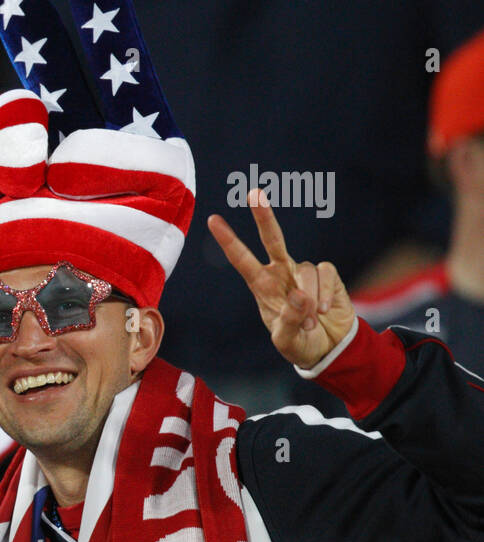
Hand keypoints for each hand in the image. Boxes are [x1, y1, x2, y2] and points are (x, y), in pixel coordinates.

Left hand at [208, 191, 353, 369]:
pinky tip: (324, 311)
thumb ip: (290, 320)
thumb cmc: (299, 343)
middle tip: (255, 193)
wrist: (328, 348)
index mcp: (262, 286)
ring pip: (306, 270)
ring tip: (311, 322)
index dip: (229, 240)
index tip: (213, 219)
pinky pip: (326, 274)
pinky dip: (325, 294)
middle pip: (273, 239)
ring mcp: (304, 272)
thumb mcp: (286, 340)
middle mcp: (281, 273)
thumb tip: (300, 296)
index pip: (241, 259)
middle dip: (264, 217)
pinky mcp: (328, 275)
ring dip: (310, 298)